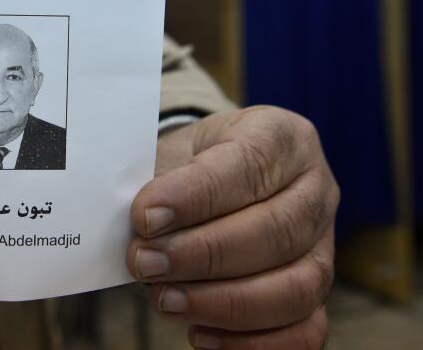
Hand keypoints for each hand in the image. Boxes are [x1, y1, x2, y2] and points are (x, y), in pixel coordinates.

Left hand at [127, 106, 337, 348]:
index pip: (248, 164)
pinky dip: (253, 342)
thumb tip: (139, 229)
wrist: (211, 175)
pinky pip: (306, 330)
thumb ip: (157, 183)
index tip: (144, 217)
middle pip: (275, 230)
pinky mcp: (319, 292)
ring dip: (224, 302)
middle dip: (202, 254)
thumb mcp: (172, 152)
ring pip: (297, 287)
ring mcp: (325, 244)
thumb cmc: (189, 163)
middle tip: (145, 262)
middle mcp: (315, 188)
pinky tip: (200, 333)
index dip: (195, 196)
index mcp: (281, 136)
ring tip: (165, 299)